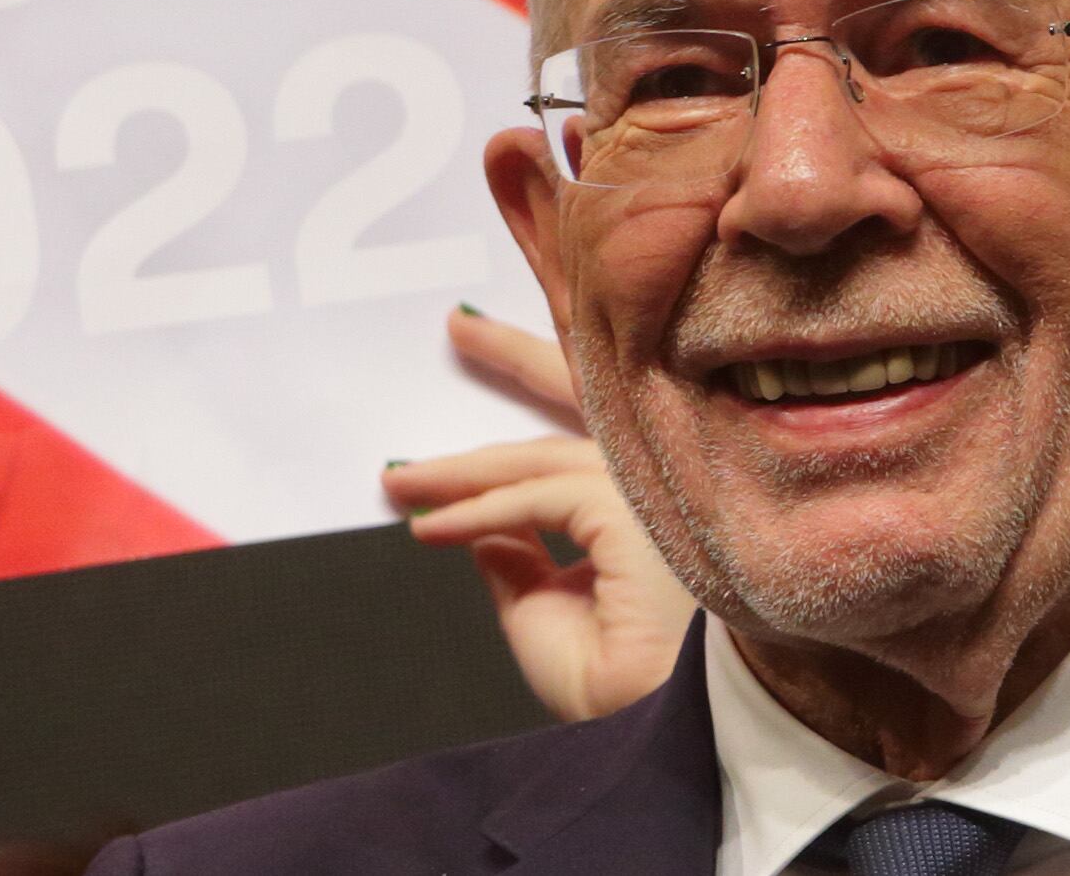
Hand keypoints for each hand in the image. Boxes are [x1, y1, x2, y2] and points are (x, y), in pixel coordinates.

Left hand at [383, 309, 698, 723]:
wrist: (661, 741)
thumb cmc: (629, 698)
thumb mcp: (548, 617)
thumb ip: (518, 555)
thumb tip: (482, 519)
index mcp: (658, 512)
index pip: (584, 450)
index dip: (511, 456)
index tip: (444, 465)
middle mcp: (668, 488)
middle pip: (585, 402)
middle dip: (515, 360)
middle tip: (460, 328)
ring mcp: (659, 490)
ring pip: (543, 456)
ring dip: (464, 466)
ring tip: (401, 479)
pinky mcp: (638, 508)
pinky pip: (535, 499)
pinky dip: (475, 512)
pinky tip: (426, 523)